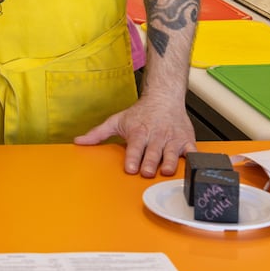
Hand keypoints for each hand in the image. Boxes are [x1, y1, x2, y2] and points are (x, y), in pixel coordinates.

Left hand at [73, 94, 196, 176]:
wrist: (164, 97)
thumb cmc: (140, 113)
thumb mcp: (116, 121)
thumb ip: (98, 133)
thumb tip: (78, 141)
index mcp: (138, 132)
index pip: (134, 147)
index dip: (132, 158)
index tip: (130, 168)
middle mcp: (156, 136)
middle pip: (152, 152)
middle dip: (150, 163)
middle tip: (147, 172)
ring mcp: (172, 139)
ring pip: (171, 153)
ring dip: (169, 163)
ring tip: (166, 171)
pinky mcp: (186, 141)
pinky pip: (190, 151)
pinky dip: (191, 159)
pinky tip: (190, 166)